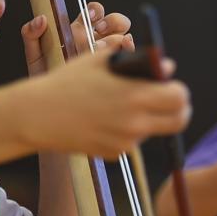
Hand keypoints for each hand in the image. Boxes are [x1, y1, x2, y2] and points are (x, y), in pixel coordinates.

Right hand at [19, 40, 190, 159]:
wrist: (37, 115)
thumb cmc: (67, 82)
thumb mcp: (100, 62)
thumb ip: (139, 62)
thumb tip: (166, 66)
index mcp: (135, 94)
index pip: (179, 97)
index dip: (178, 90)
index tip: (170, 86)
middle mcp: (135, 122)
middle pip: (178, 121)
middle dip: (178, 110)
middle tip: (167, 101)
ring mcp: (125, 141)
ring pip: (153, 130)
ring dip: (148, 119)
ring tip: (118, 105)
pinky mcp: (113, 154)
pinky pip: (131, 141)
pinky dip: (125, 131)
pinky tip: (102, 120)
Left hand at [22, 2, 133, 74]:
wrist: (51, 105)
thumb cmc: (44, 78)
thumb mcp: (34, 55)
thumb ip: (32, 34)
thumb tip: (41, 19)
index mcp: (79, 31)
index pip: (95, 11)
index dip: (96, 10)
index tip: (90, 17)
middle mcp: (96, 40)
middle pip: (116, 20)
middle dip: (111, 22)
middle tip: (98, 31)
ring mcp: (107, 55)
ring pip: (124, 36)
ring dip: (116, 38)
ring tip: (100, 47)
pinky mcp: (115, 69)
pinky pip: (129, 55)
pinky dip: (129, 48)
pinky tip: (122, 49)